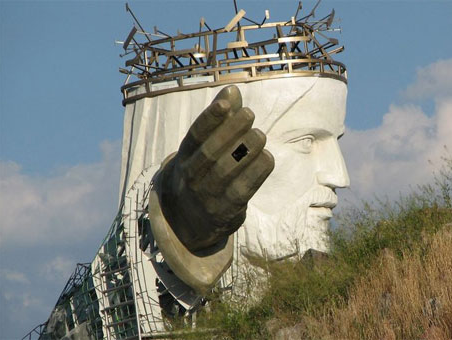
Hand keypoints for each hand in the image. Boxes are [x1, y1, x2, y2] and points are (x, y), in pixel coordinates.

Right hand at [155, 85, 274, 251]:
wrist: (189, 221)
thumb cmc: (203, 171)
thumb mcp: (204, 147)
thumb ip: (220, 118)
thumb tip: (232, 90)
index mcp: (184, 156)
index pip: (195, 135)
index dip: (210, 118)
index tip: (227, 102)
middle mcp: (191, 176)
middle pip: (210, 152)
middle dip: (231, 131)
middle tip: (250, 114)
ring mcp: (207, 195)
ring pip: (227, 171)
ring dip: (247, 150)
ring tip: (260, 135)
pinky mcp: (225, 211)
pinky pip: (243, 190)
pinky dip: (256, 172)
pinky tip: (267, 157)